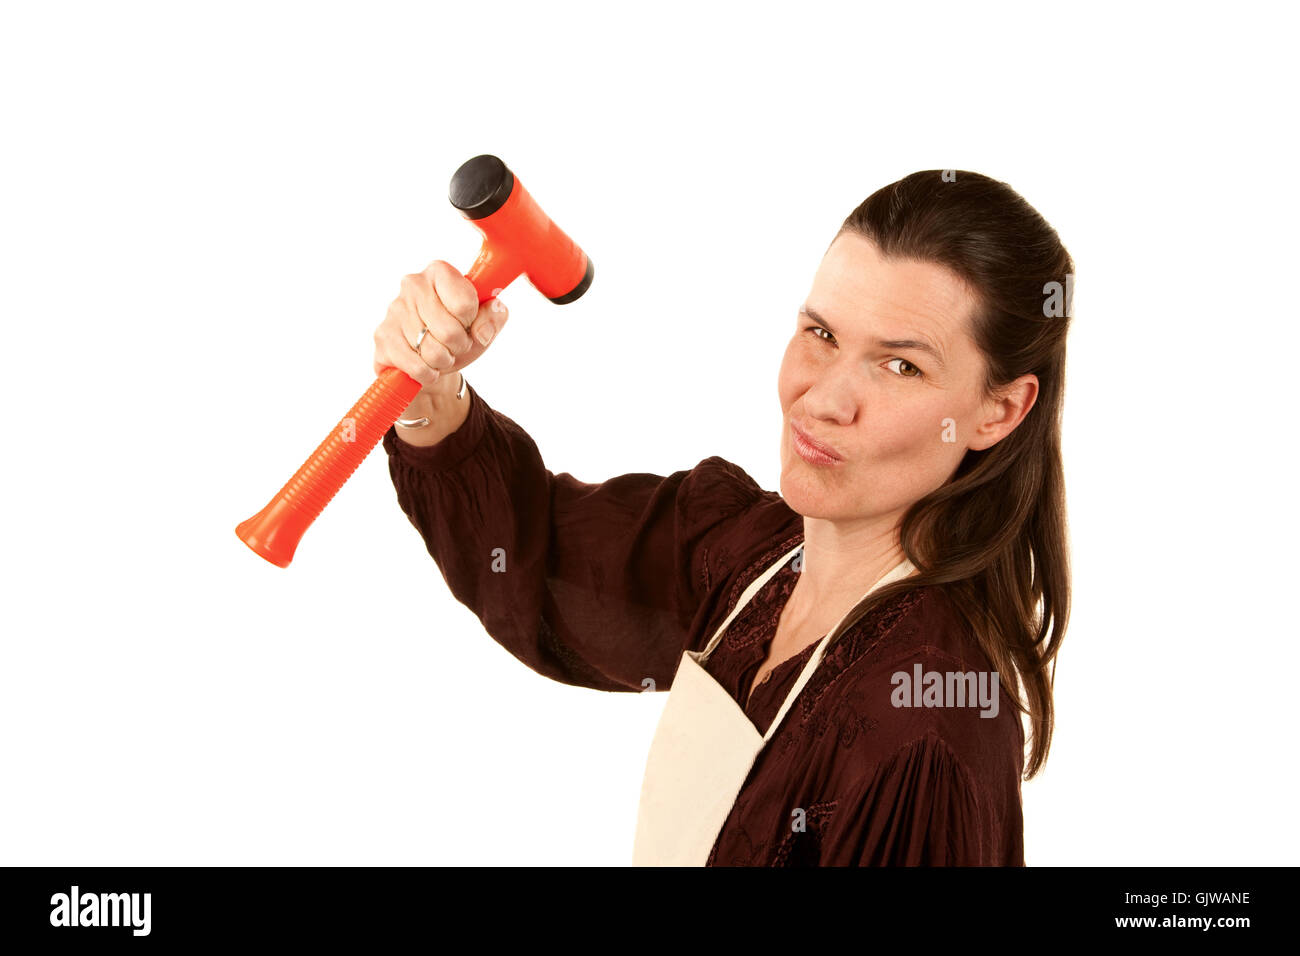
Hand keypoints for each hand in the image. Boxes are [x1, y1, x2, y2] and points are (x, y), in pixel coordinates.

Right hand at [372, 258, 508, 391]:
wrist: (427, 363)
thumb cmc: (456, 338)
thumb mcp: (483, 327)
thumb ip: (495, 316)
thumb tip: (493, 310)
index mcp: (441, 272)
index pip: (465, 303)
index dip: (472, 322)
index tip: (466, 323)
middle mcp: (414, 284)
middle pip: (450, 331)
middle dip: (459, 346)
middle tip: (454, 344)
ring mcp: (394, 309)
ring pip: (432, 351)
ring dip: (443, 361)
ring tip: (439, 354)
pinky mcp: (383, 335)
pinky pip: (416, 366)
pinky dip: (427, 374)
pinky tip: (425, 366)